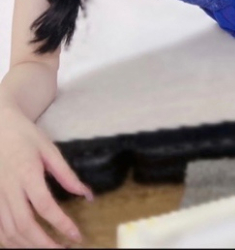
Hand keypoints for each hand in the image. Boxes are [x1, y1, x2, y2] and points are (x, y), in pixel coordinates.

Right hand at [0, 107, 91, 248]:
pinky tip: (24, 245)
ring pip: (8, 232)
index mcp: (27, 173)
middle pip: (24, 226)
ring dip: (28, 246)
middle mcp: (8, 188)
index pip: (45, 206)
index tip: (76, 236)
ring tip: (48, 249)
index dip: (61, 224)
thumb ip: (66, 174)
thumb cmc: (25, 135)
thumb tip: (86, 194)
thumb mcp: (49, 149)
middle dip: (44, 244)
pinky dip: (10, 242)